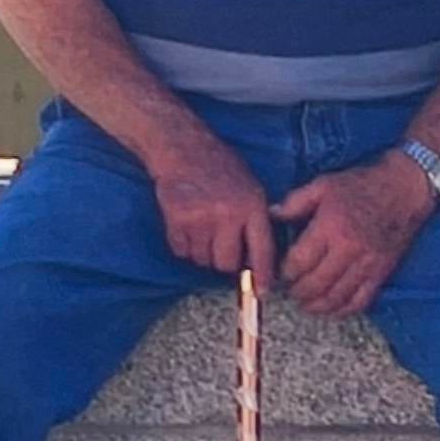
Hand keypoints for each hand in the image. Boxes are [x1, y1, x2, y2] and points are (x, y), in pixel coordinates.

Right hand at [148, 137, 277, 277]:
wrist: (183, 148)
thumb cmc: (221, 168)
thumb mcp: (251, 188)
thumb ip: (256, 221)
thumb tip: (258, 261)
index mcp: (253, 206)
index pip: (262, 250)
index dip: (263, 275)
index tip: (262, 291)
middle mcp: (229, 215)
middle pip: (227, 264)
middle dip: (224, 261)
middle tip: (220, 244)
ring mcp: (201, 218)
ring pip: (203, 260)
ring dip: (203, 252)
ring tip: (203, 227)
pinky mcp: (177, 220)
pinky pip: (182, 252)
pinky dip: (184, 245)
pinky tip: (187, 224)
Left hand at [270, 154, 438, 317]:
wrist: (405, 188)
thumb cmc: (363, 184)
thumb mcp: (324, 185)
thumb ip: (295, 202)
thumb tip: (271, 215)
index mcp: (330, 227)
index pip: (298, 262)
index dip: (284, 272)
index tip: (280, 272)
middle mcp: (348, 249)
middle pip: (314, 284)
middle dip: (297, 292)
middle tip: (290, 290)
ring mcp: (367, 264)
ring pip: (335, 298)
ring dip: (316, 306)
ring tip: (306, 303)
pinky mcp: (382, 272)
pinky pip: (360, 301)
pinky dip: (343, 310)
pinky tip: (332, 309)